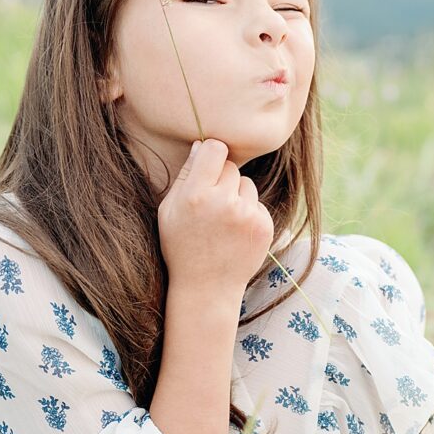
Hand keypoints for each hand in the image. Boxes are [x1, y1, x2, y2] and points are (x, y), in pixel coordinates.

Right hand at [157, 138, 275, 299]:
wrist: (207, 289)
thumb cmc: (182, 246)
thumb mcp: (169, 211)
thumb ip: (185, 175)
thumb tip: (201, 144)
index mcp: (195, 196)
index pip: (215, 149)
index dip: (211, 154)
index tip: (208, 164)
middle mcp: (223, 203)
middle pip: (231, 166)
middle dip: (221, 179)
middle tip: (210, 204)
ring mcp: (247, 215)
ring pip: (246, 184)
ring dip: (237, 196)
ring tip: (222, 222)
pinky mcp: (264, 226)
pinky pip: (257, 203)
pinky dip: (248, 213)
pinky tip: (234, 233)